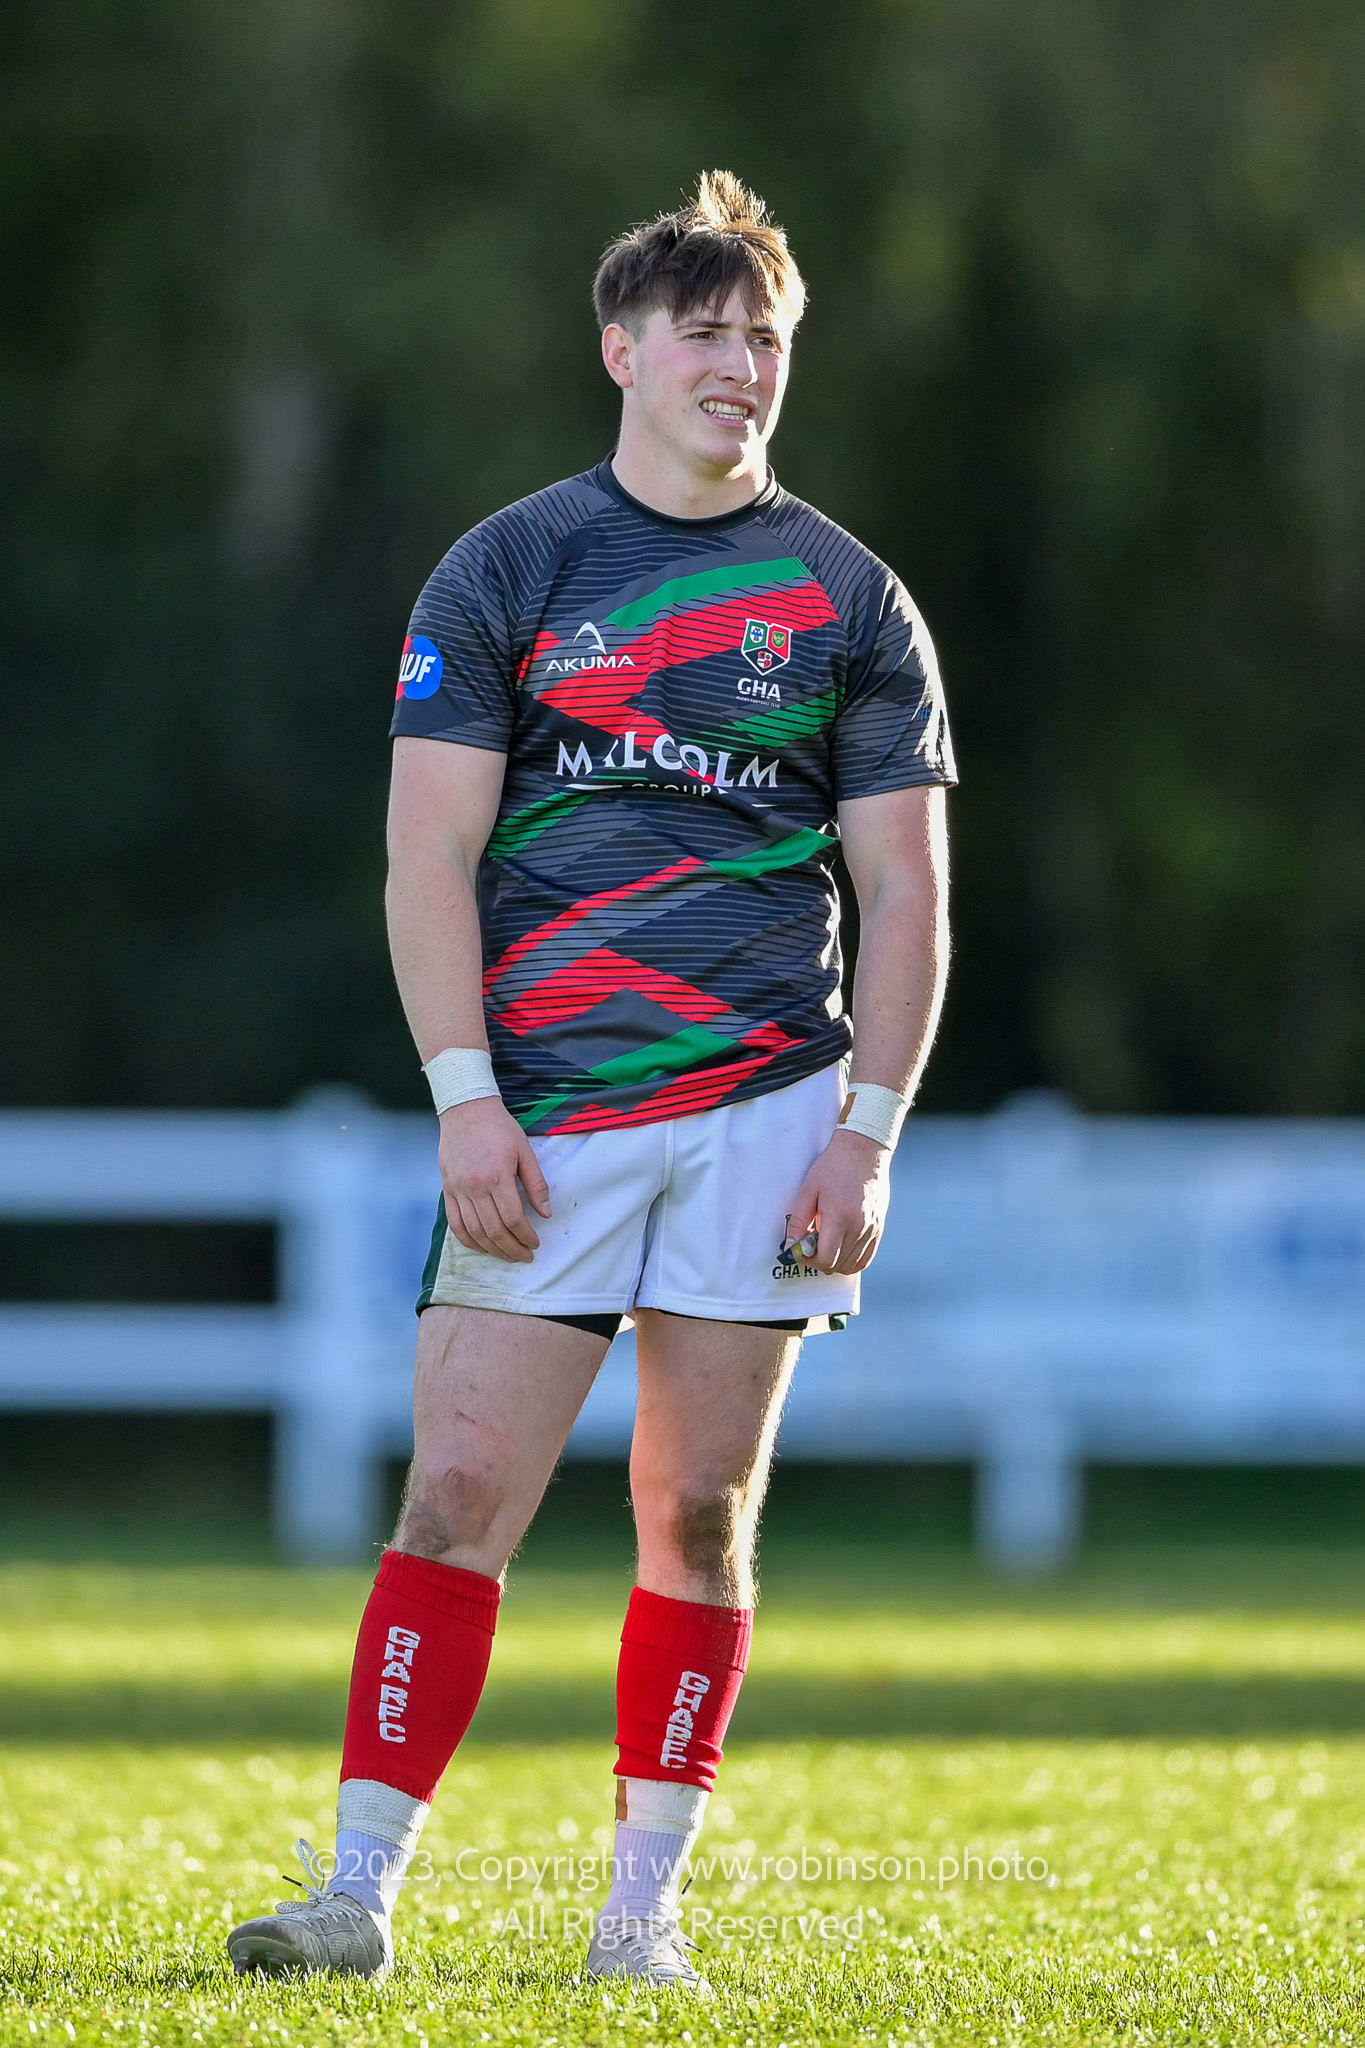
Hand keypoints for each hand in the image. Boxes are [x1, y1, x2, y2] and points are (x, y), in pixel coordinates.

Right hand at [438, 1097, 550, 1262]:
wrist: (466, 1111)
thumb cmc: (498, 1128)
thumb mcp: (525, 1151)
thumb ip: (536, 1184)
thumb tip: (545, 1212)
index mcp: (497, 1177)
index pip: (512, 1219)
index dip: (525, 1236)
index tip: (535, 1242)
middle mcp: (475, 1187)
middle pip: (493, 1230)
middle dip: (512, 1248)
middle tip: (525, 1256)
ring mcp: (458, 1190)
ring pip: (474, 1231)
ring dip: (492, 1249)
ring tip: (507, 1255)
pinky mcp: (448, 1190)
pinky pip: (455, 1223)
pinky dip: (468, 1240)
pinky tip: (481, 1246)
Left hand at [784, 1127, 891, 1274]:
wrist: (863, 1150)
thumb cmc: (833, 1166)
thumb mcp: (808, 1190)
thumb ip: (798, 1222)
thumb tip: (791, 1246)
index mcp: (839, 1217)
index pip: (825, 1259)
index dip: (809, 1260)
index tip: (802, 1250)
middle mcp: (859, 1227)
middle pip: (837, 1265)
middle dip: (820, 1261)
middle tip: (811, 1245)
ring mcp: (872, 1229)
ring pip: (853, 1265)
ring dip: (836, 1262)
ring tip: (826, 1243)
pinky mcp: (879, 1228)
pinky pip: (867, 1258)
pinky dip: (852, 1261)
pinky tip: (841, 1248)